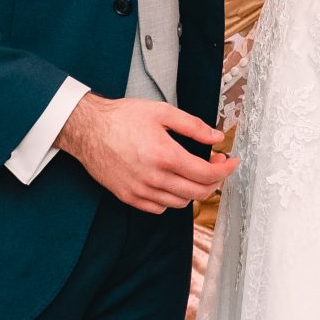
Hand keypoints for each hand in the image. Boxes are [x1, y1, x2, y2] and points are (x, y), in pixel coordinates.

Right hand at [56, 93, 235, 213]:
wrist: (87, 129)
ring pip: (181, 203)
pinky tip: (172, 182)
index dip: (225, 170)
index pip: (207, 174)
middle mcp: (155, 178)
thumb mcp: (162, 112)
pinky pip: (160, 208)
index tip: (231, 162)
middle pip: (198, 192)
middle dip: (214, 180)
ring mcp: (141, 191)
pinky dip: (172, 199)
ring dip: (194, 190)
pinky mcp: (129, 197)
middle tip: (215, 165)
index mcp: (166, 156)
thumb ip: (193, 126)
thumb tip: (216, 137)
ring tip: (193, 172)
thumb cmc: (121, 118)